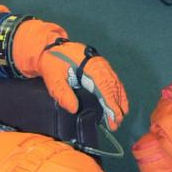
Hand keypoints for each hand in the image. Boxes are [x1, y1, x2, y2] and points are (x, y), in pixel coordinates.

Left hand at [10, 19, 127, 128]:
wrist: (51, 47)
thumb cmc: (53, 62)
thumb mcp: (54, 78)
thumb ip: (63, 93)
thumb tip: (74, 109)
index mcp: (90, 66)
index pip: (104, 88)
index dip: (110, 104)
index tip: (113, 118)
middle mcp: (100, 64)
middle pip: (113, 87)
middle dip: (116, 106)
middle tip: (116, 124)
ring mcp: (102, 64)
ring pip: (115, 84)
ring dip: (119, 101)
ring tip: (120, 117)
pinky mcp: (100, 66)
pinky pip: (113, 80)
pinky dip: (118, 92)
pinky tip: (120, 102)